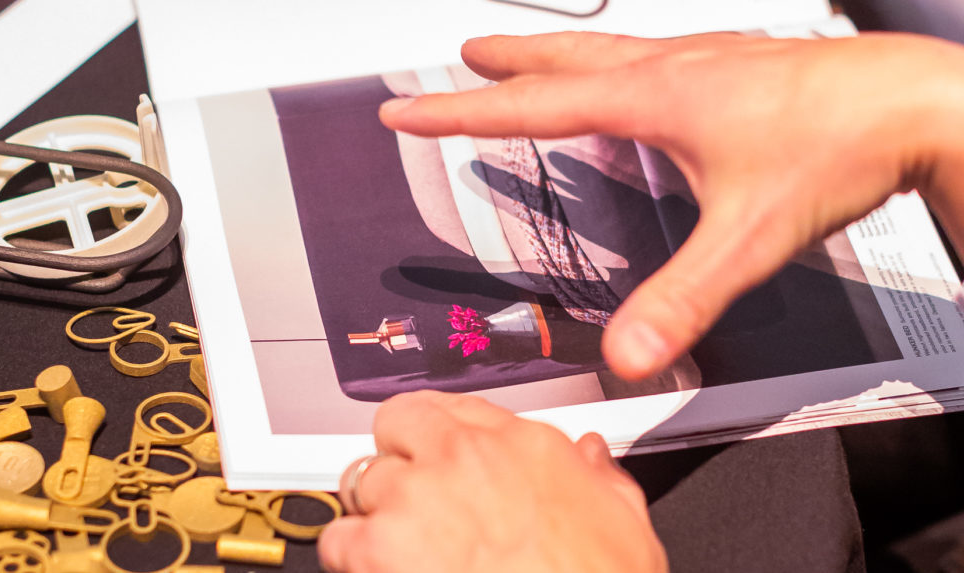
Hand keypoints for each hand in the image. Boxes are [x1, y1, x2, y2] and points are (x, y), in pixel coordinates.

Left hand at [317, 391, 665, 572]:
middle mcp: (466, 457)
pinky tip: (378, 570)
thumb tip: (594, 458)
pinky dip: (350, 556)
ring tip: (399, 544)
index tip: (446, 456)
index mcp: (526, 445)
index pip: (462, 407)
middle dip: (401, 458)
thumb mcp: (624, 525)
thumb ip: (602, 479)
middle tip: (415, 498)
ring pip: (362, 478)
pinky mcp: (379, 547)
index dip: (447, 435)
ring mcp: (417, 497)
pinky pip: (339, 537)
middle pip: (400, 425)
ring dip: (376, 510)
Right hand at [379, 31, 963, 378]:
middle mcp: (675, 67)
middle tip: (463, 53)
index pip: (533, 106)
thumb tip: (626, 356)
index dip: (462, 112)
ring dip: (564, 53)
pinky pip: (662, 55)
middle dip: (508, 61)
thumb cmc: (839, 148)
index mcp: (655, 98)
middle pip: (568, 57)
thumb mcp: (750, 236)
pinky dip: (625, 60)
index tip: (407, 108)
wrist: (923, 100)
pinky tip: (648, 79)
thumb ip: (683, 298)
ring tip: (539, 58)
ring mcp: (712, 58)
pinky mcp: (746, 64)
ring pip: (616, 48)